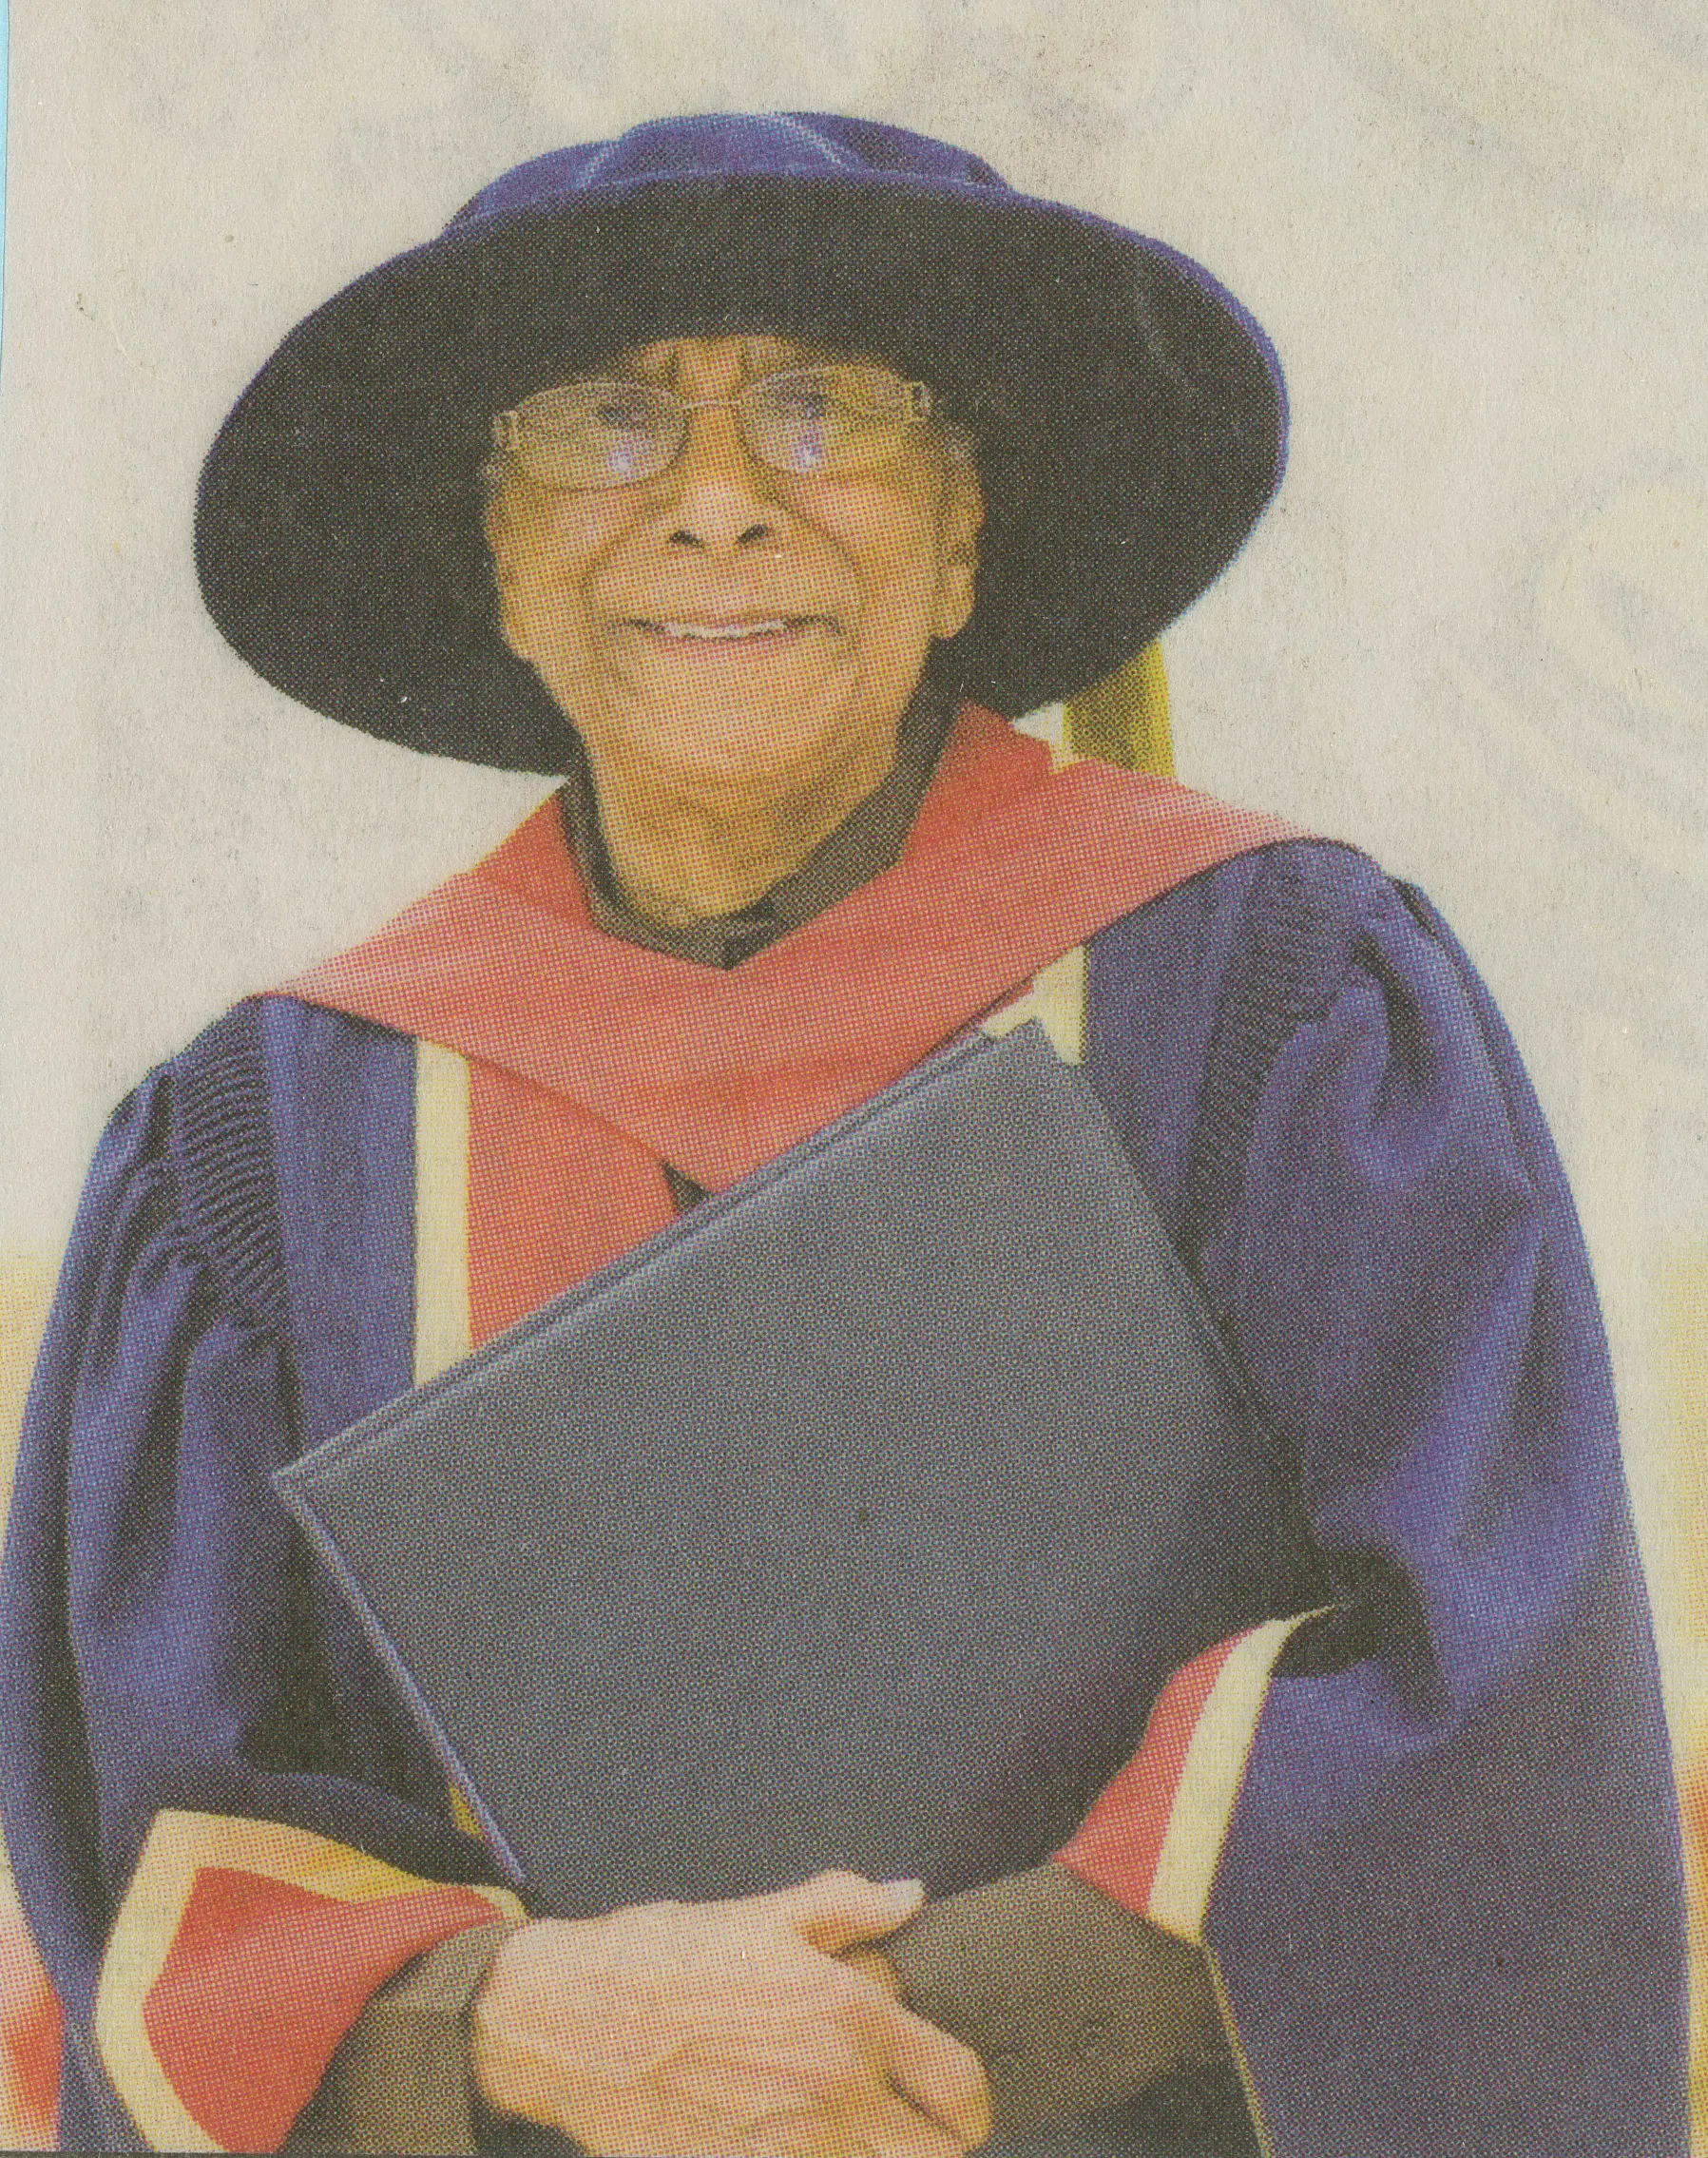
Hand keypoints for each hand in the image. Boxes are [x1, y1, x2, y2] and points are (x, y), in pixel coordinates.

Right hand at [471, 1870, 991, 2156]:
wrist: (573, 2019)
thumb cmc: (668, 1955)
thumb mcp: (766, 1913)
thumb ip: (850, 1905)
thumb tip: (911, 1897)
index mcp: (848, 2019)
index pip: (961, 2086)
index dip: (974, 2098)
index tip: (957, 2093)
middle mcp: (832, 2093)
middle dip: (941, 2144)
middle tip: (917, 2121)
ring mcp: (788, 2150)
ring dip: (876, 2157)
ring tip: (853, 2124)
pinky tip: (795, 2139)